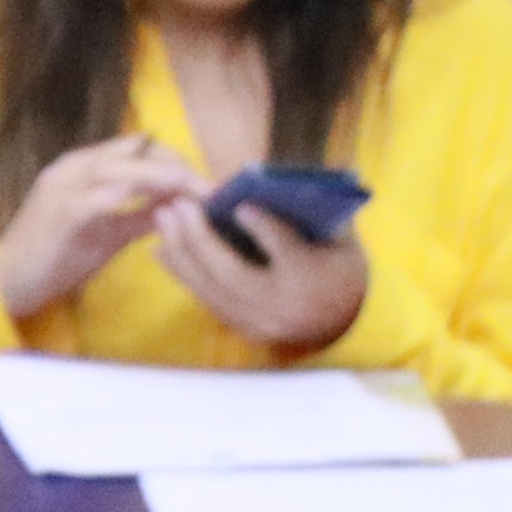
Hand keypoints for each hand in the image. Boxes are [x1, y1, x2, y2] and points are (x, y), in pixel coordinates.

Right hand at [0, 134, 202, 317]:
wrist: (8, 282)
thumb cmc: (58, 256)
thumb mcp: (110, 233)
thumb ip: (143, 214)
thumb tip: (185, 205)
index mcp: (87, 166)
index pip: (141, 148)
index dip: (178, 161)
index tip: (206, 187)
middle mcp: (74, 167)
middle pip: (135, 150)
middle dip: (175, 166)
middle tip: (206, 191)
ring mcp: (62, 187)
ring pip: (115, 167)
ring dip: (154, 176)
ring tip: (185, 187)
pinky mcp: (54, 214)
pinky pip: (89, 198)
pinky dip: (115, 196)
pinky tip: (141, 201)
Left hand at [148, 196, 370, 353]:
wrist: (348, 320)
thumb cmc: (341, 266)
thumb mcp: (340, 238)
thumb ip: (310, 213)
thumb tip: (272, 184)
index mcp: (314, 278)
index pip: (286, 251)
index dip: (264, 228)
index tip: (241, 206)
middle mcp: (284, 306)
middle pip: (233, 274)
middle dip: (199, 239)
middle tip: (177, 207)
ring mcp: (260, 322)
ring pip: (212, 289)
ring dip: (182, 253)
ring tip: (163, 221)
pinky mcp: (242, 328)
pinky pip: (206, 299)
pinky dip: (183, 273)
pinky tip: (164, 249)